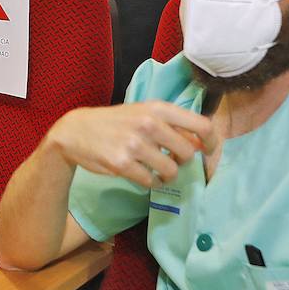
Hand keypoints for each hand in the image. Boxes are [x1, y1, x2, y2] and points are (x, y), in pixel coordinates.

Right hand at [47, 102, 215, 188]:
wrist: (77, 131)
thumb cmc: (116, 122)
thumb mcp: (143, 113)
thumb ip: (171, 124)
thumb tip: (201, 143)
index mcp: (158, 108)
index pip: (201, 125)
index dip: (211, 141)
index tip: (208, 151)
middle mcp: (149, 124)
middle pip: (187, 153)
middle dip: (182, 161)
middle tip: (170, 160)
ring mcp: (135, 145)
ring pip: (171, 170)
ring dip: (166, 174)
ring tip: (156, 170)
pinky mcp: (122, 164)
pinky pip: (150, 181)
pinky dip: (149, 182)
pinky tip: (140, 174)